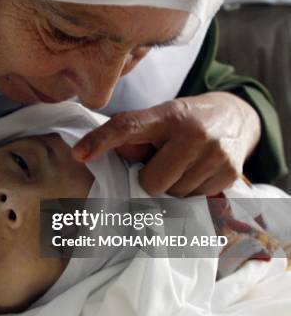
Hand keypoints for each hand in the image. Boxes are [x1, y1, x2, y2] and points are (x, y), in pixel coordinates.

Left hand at [72, 92, 261, 195]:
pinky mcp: (230, 173)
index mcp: (166, 115)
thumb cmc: (185, 121)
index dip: (101, 141)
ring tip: (184, 165)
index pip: (128, 126)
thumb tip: (112, 156)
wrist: (236, 116)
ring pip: (174, 195)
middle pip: (152, 182)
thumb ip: (135, 138)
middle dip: (151, 179)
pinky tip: (199, 171)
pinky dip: (192, 191)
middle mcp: (193, 133)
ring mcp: (214, 154)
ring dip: (173, 187)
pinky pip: (196, 200)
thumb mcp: (160, 118)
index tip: (79, 154)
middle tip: (162, 163)